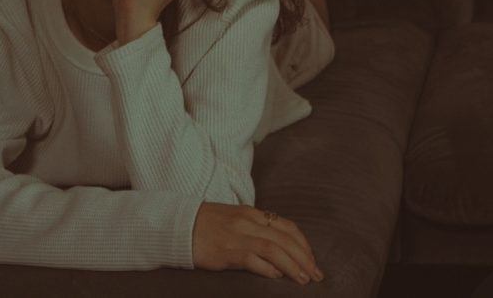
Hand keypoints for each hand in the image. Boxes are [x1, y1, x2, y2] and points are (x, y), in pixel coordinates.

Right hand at [192, 202, 323, 283]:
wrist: (177, 225)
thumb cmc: (206, 225)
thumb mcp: (235, 220)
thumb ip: (256, 230)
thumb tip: (278, 252)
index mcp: (252, 214)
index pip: (287, 227)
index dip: (303, 244)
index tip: (312, 259)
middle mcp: (248, 222)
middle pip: (284, 239)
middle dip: (304, 257)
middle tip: (316, 274)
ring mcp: (236, 236)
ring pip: (273, 248)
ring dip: (292, 265)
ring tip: (303, 279)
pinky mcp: (224, 251)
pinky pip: (251, 258)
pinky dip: (267, 268)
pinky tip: (277, 276)